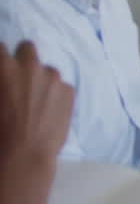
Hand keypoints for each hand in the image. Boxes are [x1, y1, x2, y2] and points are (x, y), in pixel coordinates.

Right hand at [0, 41, 73, 161]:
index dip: (1, 59)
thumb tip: (5, 84)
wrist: (23, 155)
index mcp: (4, 67)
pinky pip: (60, 86)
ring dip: (40, 78)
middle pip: (27, 48)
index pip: (1, 48)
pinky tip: (48, 111)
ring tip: (34, 101)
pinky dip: (55, 94)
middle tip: (18, 78)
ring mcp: (53, 77)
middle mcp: (29, 66)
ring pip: (46, 69)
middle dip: (22, 59)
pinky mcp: (69, 90)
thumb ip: (0, 82)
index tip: (2, 71)